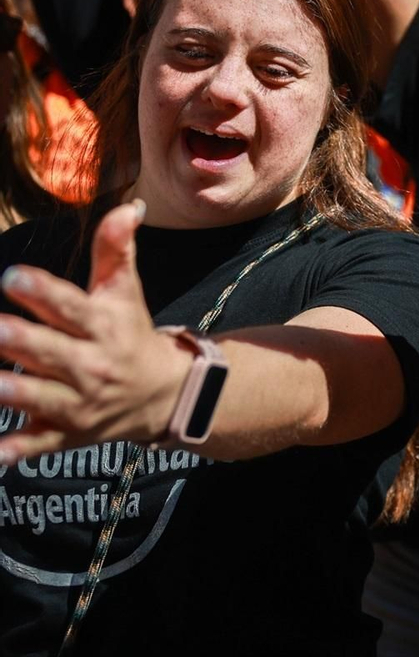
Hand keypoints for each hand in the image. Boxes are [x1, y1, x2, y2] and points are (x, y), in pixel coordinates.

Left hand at [0, 202, 191, 461]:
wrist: (163, 396)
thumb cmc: (129, 334)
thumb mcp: (125, 291)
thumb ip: (116, 250)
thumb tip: (128, 207)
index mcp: (103, 326)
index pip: (72, 306)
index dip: (42, 291)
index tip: (12, 277)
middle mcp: (93, 365)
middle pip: (51, 351)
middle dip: (19, 340)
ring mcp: (79, 403)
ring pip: (42, 398)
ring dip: (14, 394)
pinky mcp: (65, 434)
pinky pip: (37, 445)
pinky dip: (14, 452)